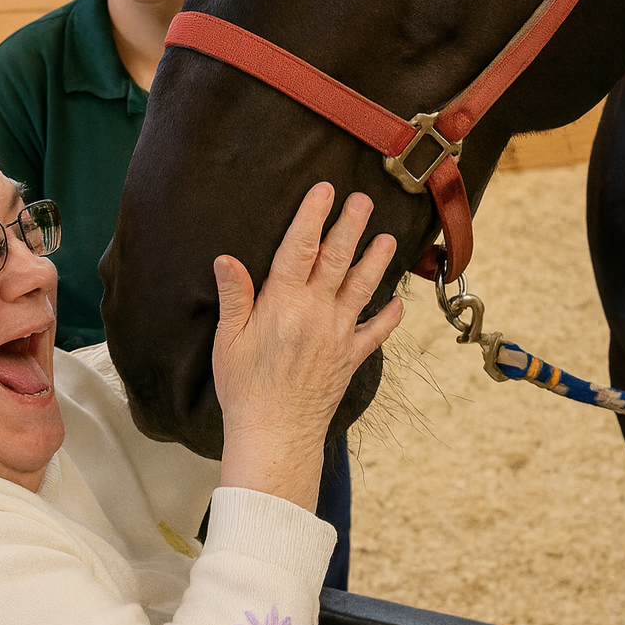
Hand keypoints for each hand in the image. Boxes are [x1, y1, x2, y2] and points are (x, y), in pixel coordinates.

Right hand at [213, 183, 402, 510]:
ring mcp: (338, 334)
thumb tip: (226, 259)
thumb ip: (234, 296)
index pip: (299, 248)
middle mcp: (317, 312)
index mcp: (283, 303)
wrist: (276, 434)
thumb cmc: (245, 388)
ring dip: (376, 261)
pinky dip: (389, 316)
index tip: (323, 190)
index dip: (312, 216)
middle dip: (351, 226)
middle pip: (337, 259)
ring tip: (388, 238)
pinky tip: (398, 302)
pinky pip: (375, 332)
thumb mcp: (228, 340)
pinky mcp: (350, 357)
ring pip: (362, 288)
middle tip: (364, 199)